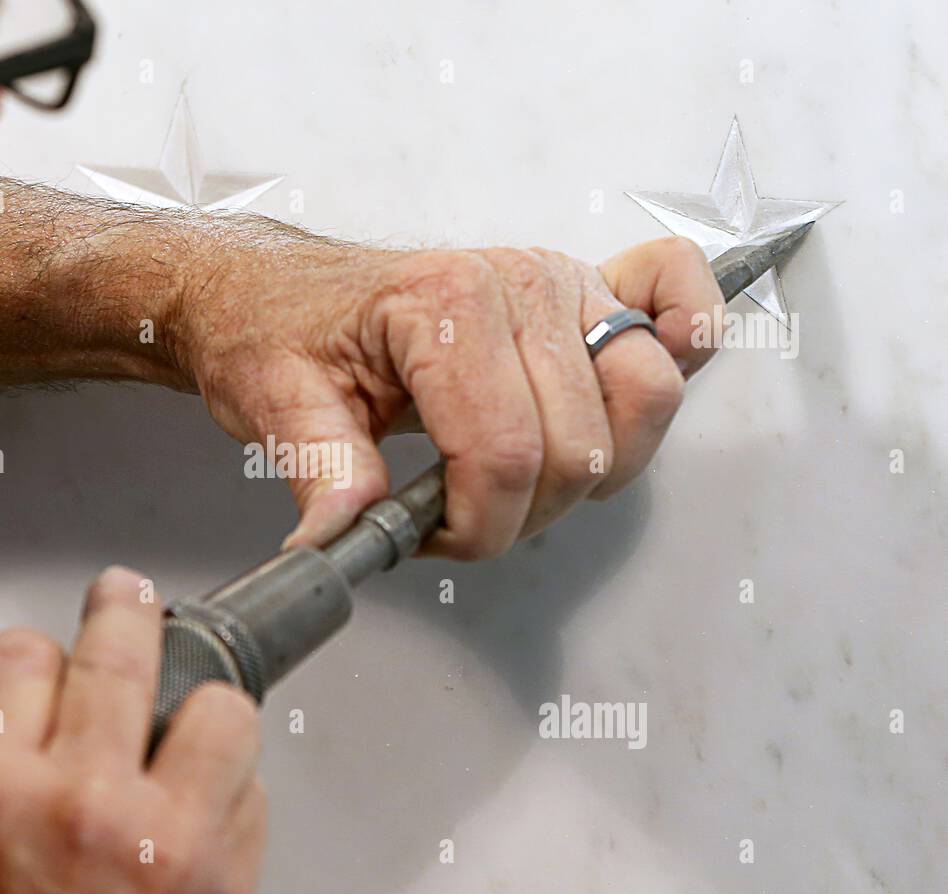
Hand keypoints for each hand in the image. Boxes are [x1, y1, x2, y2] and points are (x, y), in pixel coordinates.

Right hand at [0, 566, 265, 893]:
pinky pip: (253, 791)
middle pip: (121, 647)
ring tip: (181, 717)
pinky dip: (230, 789)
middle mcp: (79, 795)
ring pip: (218, 706)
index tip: (36, 667)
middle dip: (123, 611)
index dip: (27, 659)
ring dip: (199, 706)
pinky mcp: (225, 877)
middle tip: (126, 599)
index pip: (18, 652)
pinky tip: (199, 805)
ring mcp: (164, 833)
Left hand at [176, 235, 721, 557]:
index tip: (429, 536)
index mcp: (446, 304)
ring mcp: (562, 283)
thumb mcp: (277, 404)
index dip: (475, 526)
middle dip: (522, 511)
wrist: (276, 291)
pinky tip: (636, 385)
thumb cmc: (279, 333)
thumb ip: (322, 475)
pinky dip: (686, 341)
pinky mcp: (584, 292)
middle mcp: (520, 282)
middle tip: (458, 514)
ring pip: (643, 399)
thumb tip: (343, 542)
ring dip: (592, 468)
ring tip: (518, 476)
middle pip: (579, 446)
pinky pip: (675, 300)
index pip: (504, 454)